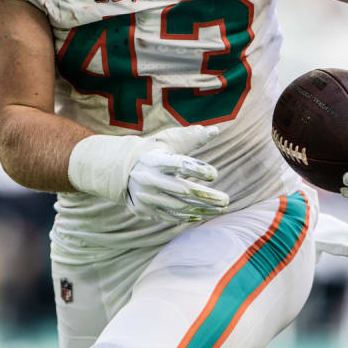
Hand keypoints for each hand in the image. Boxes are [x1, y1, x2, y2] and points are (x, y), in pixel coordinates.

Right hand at [68, 124, 228, 222]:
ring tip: (221, 208)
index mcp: (154, 160)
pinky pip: (171, 216)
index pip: (177, 164)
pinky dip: (189, 216)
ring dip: (203, 209)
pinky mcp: (145, 210)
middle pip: (182, 190)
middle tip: (226, 199)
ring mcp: (146, 197)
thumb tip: (215, 130)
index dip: (196, 169)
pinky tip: (204, 214)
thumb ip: (192, 137)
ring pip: (179, 206)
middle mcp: (148, 179)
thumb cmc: (153, 152)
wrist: (122, 170)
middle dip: (206, 196)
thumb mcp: (168, 141)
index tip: (214, 173)